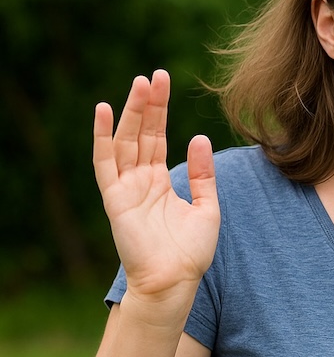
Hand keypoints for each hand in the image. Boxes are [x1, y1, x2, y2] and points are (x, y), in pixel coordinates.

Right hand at [93, 70, 219, 308]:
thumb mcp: (207, 206)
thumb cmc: (191, 251)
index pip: (158, 136)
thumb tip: (199, 137)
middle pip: (141, 133)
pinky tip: (102, 111)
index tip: (162, 81)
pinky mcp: (116, 199)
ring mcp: (126, 188)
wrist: (176, 281)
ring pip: (125, 141)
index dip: (159, 109)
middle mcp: (141, 180)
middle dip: (147, 104)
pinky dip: (102, 137)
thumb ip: (203, 173)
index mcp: (161, 180)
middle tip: (154, 75)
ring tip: (139, 84)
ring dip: (130, 112)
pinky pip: (106, 163)